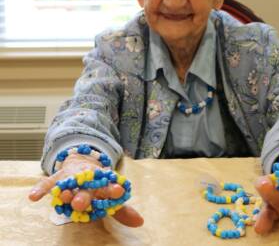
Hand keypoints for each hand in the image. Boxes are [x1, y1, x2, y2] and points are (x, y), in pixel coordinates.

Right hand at [29, 153, 143, 226]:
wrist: (84, 160)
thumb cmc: (98, 185)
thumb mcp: (109, 195)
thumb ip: (121, 209)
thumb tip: (140, 222)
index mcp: (102, 182)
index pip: (109, 186)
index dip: (113, 189)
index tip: (120, 190)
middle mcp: (88, 178)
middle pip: (86, 187)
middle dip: (84, 195)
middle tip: (81, 203)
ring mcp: (72, 176)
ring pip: (68, 183)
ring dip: (65, 189)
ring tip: (62, 195)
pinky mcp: (58, 177)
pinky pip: (47, 183)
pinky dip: (40, 188)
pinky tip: (33, 197)